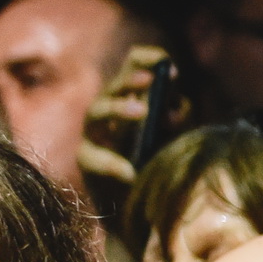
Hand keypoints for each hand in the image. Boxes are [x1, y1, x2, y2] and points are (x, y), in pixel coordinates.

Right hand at [79, 45, 187, 185]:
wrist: (135, 201)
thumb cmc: (155, 160)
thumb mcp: (171, 135)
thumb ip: (176, 119)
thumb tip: (173, 112)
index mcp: (131, 97)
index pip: (133, 67)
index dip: (147, 60)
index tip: (165, 62)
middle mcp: (109, 110)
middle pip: (114, 87)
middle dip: (131, 80)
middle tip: (150, 80)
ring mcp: (95, 133)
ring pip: (97, 112)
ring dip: (118, 109)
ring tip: (143, 112)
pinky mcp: (86, 159)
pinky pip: (92, 157)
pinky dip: (111, 164)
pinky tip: (129, 172)